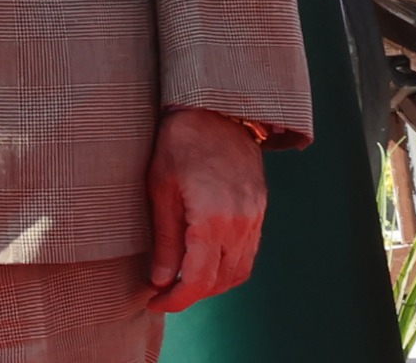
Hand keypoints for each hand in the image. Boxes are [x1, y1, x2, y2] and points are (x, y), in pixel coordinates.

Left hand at [146, 108, 266, 311]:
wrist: (215, 112)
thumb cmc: (178, 145)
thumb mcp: (160, 190)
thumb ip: (164, 239)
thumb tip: (160, 280)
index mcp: (212, 218)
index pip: (198, 279)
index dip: (176, 298)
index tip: (155, 302)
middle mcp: (240, 223)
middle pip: (220, 281)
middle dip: (192, 294)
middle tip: (163, 294)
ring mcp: (254, 218)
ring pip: (238, 272)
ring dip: (212, 285)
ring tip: (181, 281)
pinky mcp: (259, 210)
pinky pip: (248, 253)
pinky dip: (227, 267)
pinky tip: (204, 262)